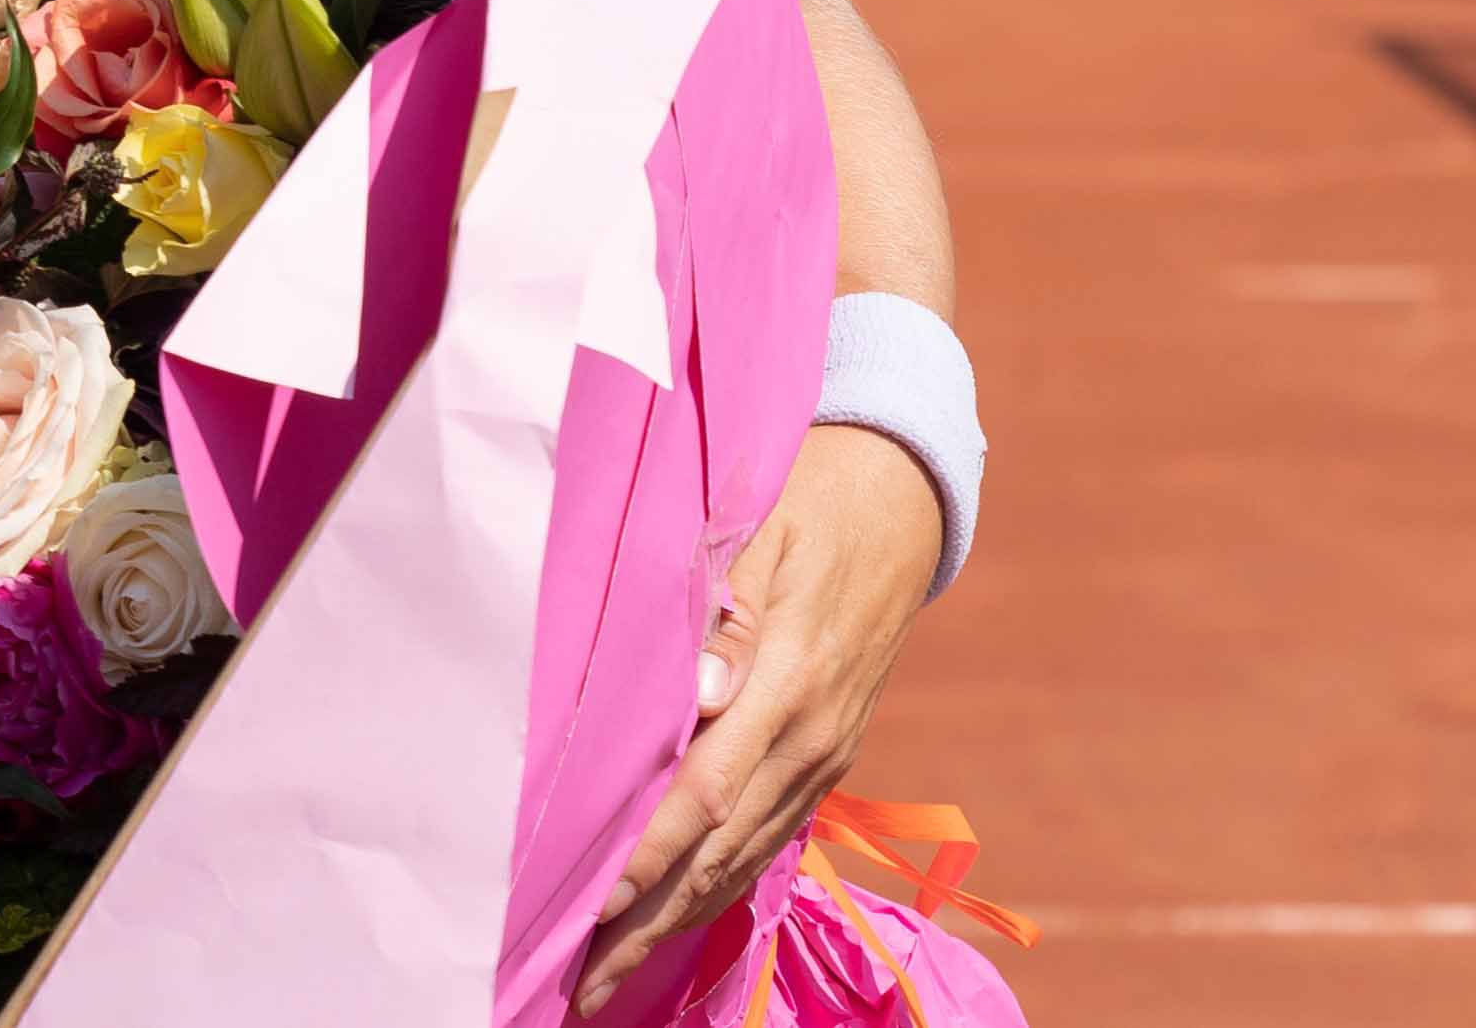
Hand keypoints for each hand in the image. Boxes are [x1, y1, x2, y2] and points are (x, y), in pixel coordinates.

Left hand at [568, 423, 946, 1013]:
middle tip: (577, 983)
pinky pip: (768, 838)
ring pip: (743, 858)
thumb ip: (727, 611)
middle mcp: (810, 736)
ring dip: (677, 921)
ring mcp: (824, 753)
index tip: (591, 906)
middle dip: (648, 921)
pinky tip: (676, 920)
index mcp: (788, 681)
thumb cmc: (806, 497)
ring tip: (610, 975)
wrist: (898, 499)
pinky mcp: (827, 756)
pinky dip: (719, 888)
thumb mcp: (760, 529)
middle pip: (720, 850)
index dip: (648, 855)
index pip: (704, 790)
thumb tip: (700, 689)